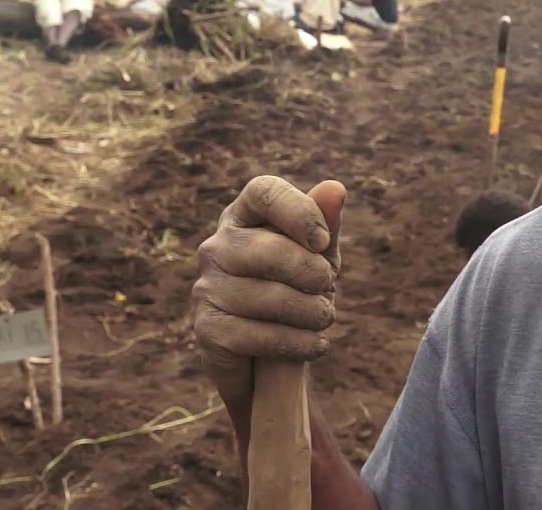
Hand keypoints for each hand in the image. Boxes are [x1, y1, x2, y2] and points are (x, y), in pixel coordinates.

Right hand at [193, 176, 346, 426]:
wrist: (267, 352)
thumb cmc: (296, 290)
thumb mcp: (318, 256)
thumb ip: (326, 224)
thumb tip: (334, 187)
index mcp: (244, 216)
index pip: (264, 191)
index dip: (300, 212)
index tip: (323, 242)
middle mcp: (217, 246)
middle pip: (269, 249)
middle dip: (313, 273)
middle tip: (328, 289)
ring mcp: (206, 287)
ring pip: (270, 298)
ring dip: (312, 313)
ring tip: (322, 318)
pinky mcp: (206, 328)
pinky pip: (260, 336)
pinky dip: (298, 343)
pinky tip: (314, 344)